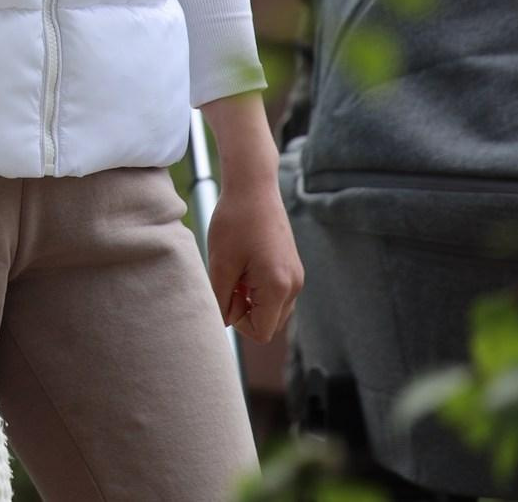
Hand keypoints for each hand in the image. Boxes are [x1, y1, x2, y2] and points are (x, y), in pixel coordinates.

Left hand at [199, 94, 303, 342]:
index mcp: (279, 287)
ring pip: (273, 310)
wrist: (253, 186)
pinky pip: (276, 293)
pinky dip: (259, 289)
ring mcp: (296, 276)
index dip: (238, 321)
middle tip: (229, 282)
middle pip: (269, 324)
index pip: (261, 331)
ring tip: (236, 272)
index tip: (225, 294)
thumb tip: (224, 322)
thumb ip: (221, 299)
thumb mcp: (220, 263)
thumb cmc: (234, 221)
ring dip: (251, 301)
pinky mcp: (292, 266)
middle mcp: (294, 285)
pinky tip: (244, 265)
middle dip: (246, 312)